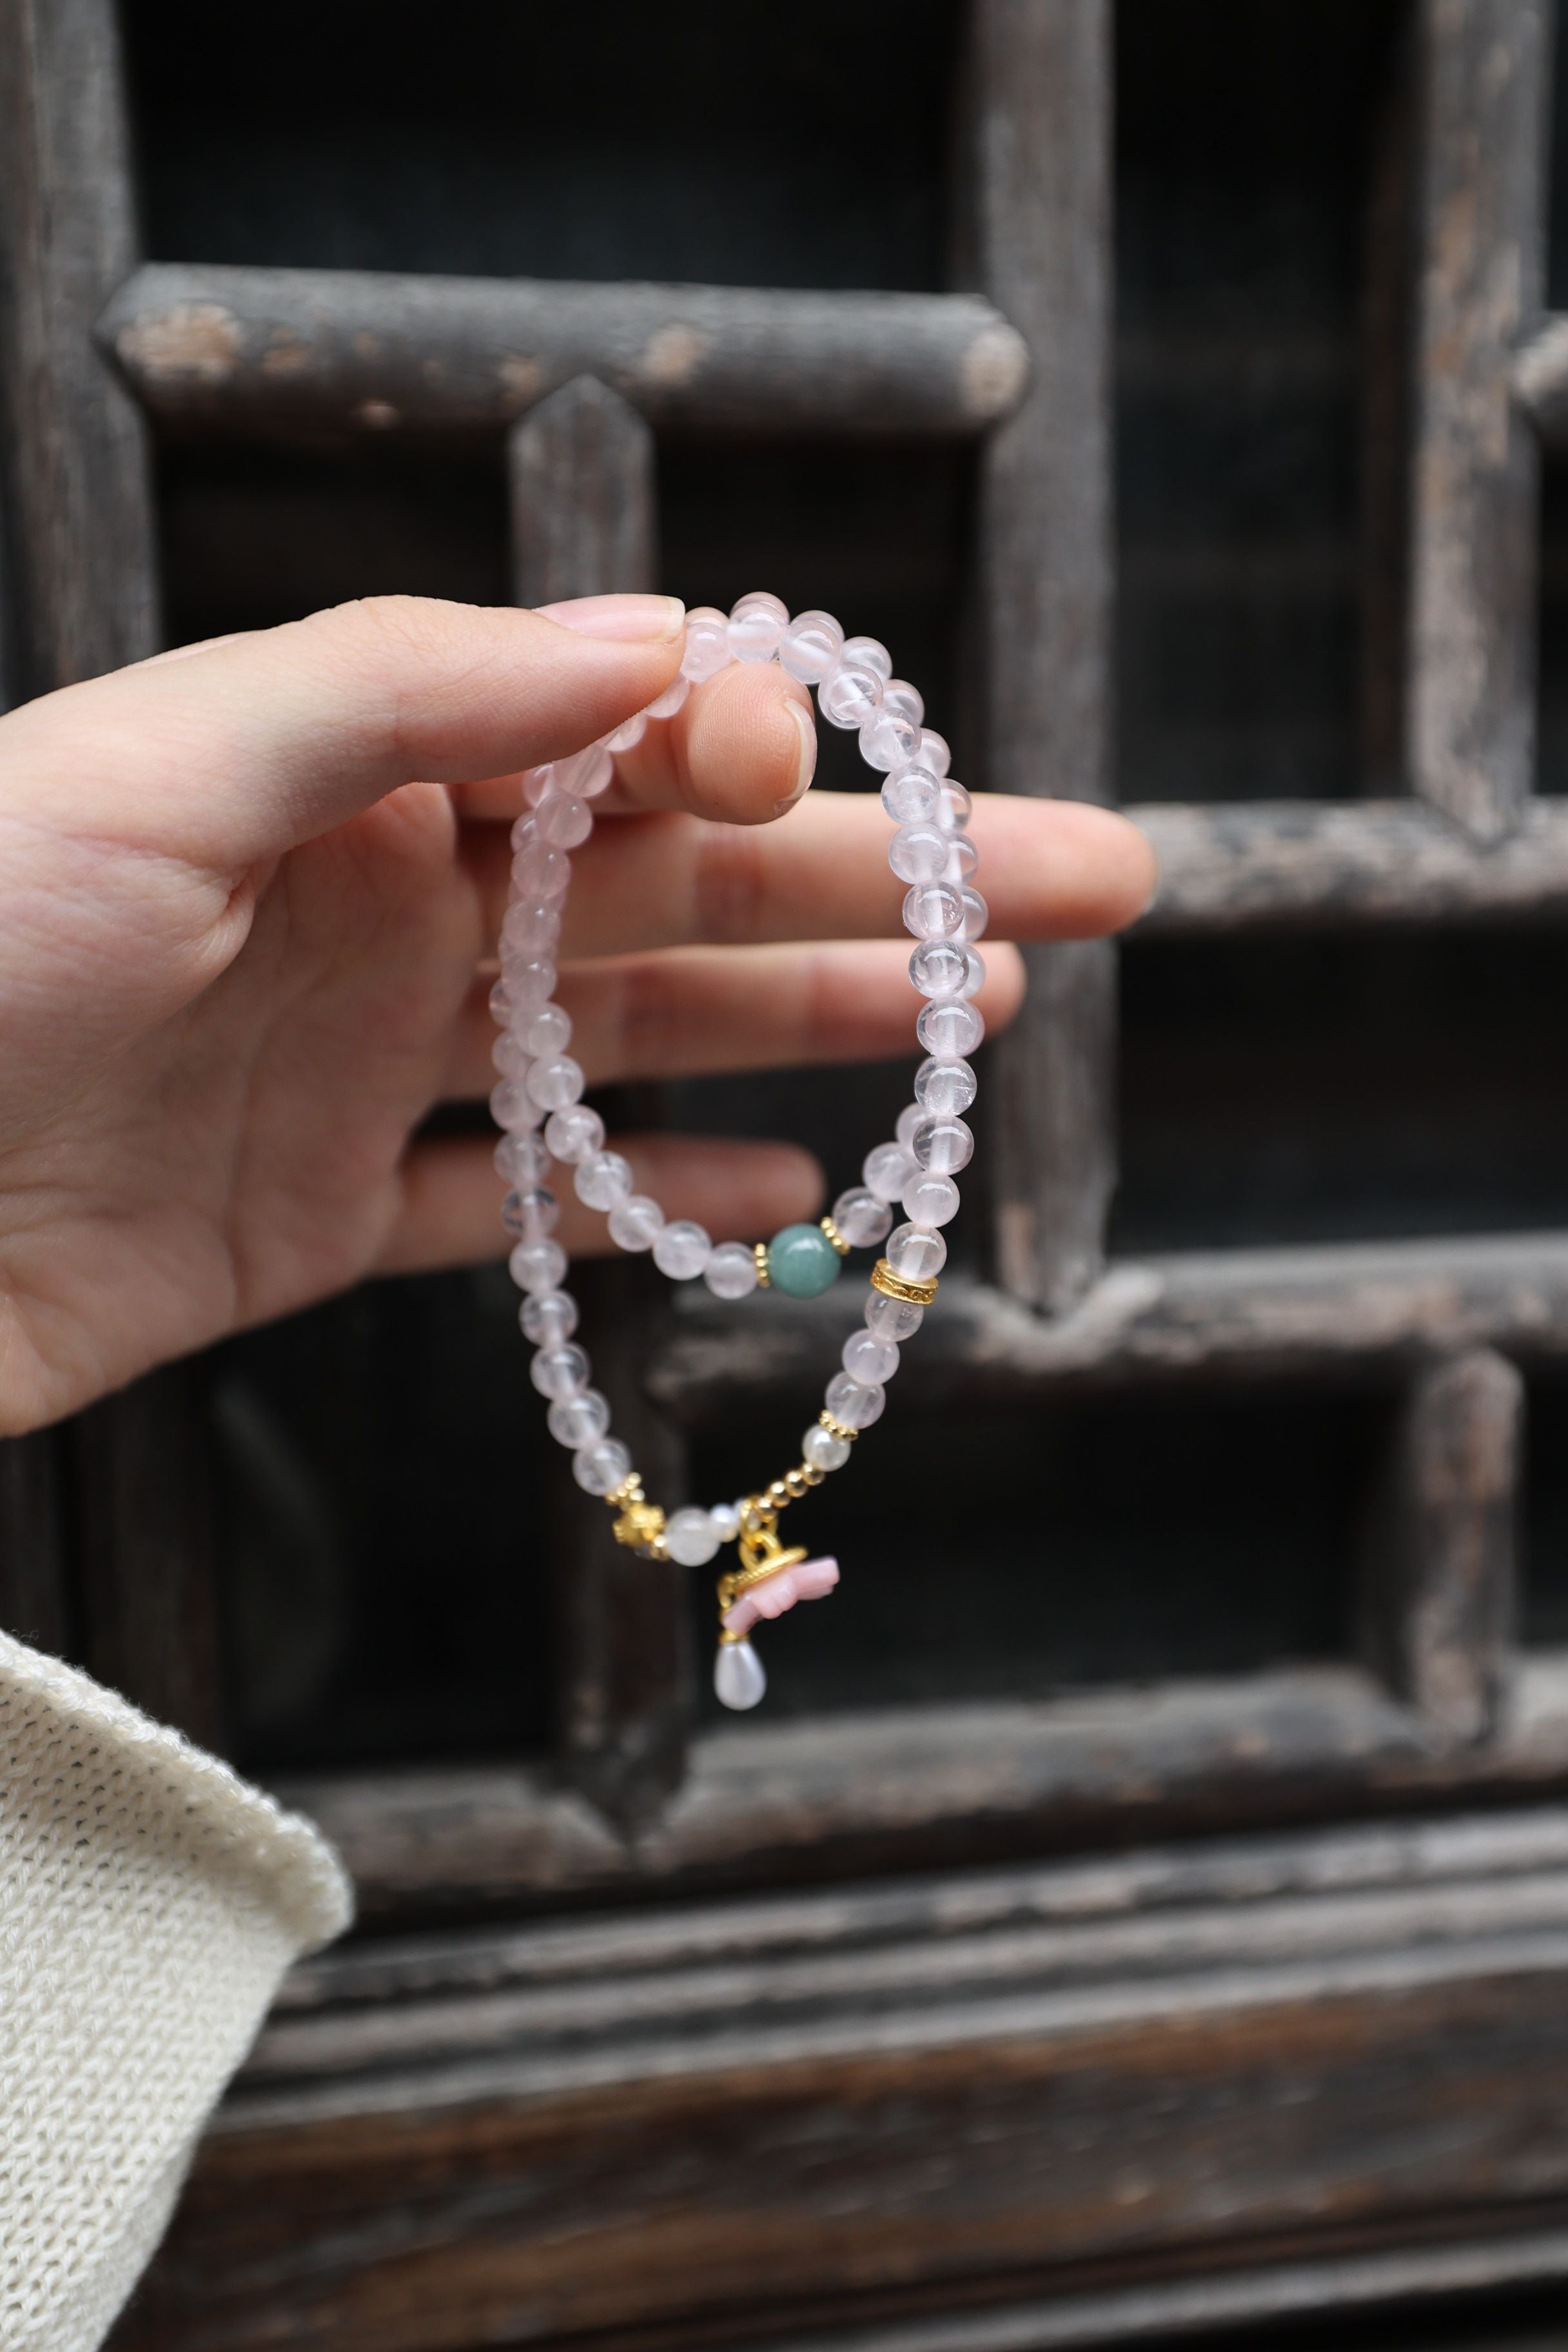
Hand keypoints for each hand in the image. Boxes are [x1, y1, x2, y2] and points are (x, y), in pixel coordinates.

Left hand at [0, 593, 1152, 1434]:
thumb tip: (656, 642)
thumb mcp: (159, 764)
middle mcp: (380, 904)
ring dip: (811, 1024)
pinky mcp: (309, 1218)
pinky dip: (644, 1201)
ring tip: (977, 1018)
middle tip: (1088, 885)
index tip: (841, 777)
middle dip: (887, 881)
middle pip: (679, 887)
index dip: (750, 747)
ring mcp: (356, 1066)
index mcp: (356, 769)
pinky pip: (511, 1208)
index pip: (615, 735)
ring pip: (633, 1039)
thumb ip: (405, 692)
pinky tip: (780, 1192)